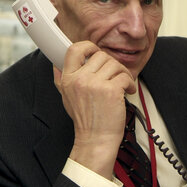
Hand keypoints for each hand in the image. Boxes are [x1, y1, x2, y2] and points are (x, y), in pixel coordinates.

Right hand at [54, 41, 136, 178]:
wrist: (96, 139)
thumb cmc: (85, 120)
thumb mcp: (66, 97)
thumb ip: (61, 79)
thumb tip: (56, 64)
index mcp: (68, 78)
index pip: (75, 49)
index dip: (89, 47)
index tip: (97, 53)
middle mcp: (80, 79)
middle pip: (101, 55)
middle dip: (112, 65)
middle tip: (116, 76)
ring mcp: (95, 84)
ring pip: (115, 64)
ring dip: (123, 74)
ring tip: (123, 85)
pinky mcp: (111, 90)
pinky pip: (125, 76)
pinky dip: (130, 84)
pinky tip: (128, 92)